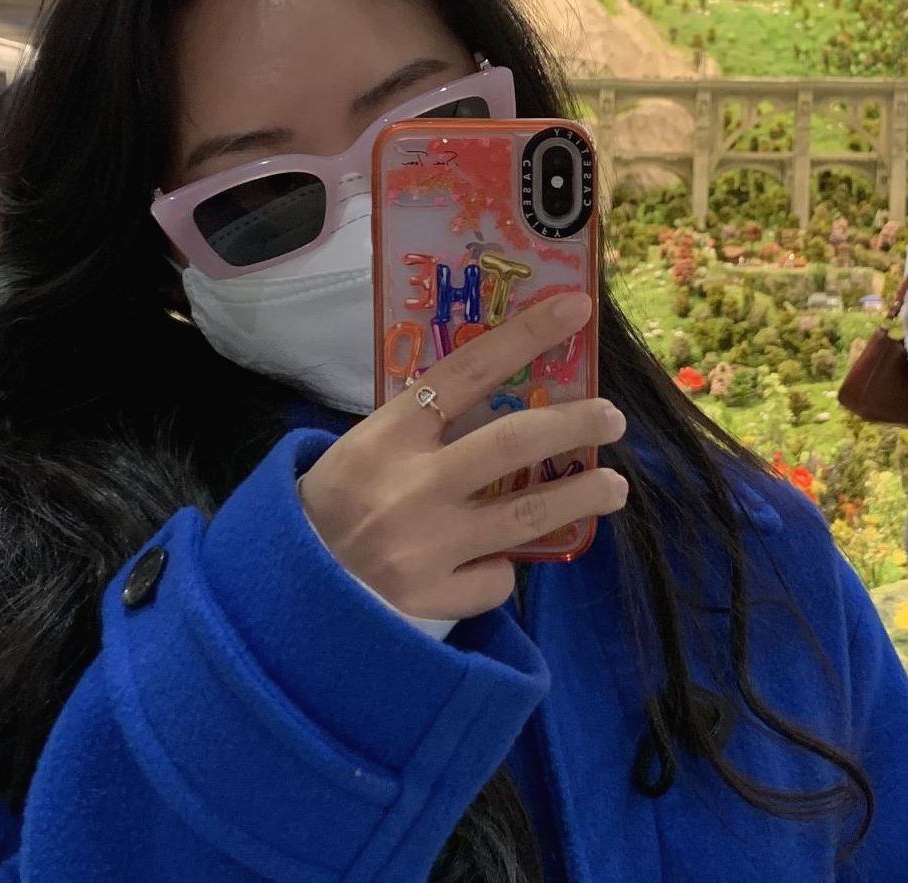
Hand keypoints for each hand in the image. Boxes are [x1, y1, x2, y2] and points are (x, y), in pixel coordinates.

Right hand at [297, 293, 626, 619]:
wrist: (295, 587)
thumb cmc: (336, 502)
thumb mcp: (365, 448)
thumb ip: (423, 429)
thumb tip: (503, 399)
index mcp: (386, 436)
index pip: (465, 372)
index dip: (524, 337)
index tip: (574, 309)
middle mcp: (410, 486)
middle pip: (512, 442)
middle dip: (575, 424)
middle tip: (611, 417)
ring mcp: (425, 545)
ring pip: (528, 515)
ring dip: (582, 495)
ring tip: (613, 486)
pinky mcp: (433, 598)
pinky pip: (496, 579)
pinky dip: (503, 565)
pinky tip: (497, 559)